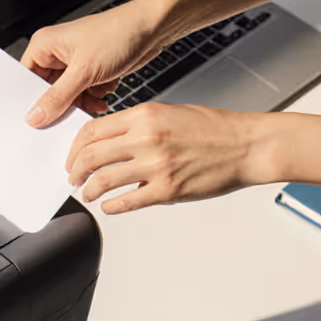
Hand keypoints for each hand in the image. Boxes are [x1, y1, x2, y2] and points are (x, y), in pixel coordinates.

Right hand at [22, 1, 168, 122]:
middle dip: (61, 104)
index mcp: (44, 45)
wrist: (154, 27)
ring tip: (95, 99)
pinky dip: (94, 98)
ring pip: (66, 97)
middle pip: (46, 91)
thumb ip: (57, 97)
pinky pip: (83, 95)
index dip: (30, 101)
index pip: (25, 80)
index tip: (36, 121)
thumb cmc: (119, 33)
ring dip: (81, 102)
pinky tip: (105, 95)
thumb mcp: (84, 71)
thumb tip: (34, 117)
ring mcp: (74, 63)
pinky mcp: (90, 72)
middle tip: (68, 114)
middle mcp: (56, 53)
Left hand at [70, 103, 270, 213]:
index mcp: (145, 116)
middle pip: (90, 156)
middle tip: (73, 178)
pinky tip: (109, 206)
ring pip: (103, 181)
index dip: (75, 147)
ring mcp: (156, 166)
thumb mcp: (169, 112)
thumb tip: (109, 141)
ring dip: (89, 191)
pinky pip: (126, 202)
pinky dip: (111, 207)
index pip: (92, 131)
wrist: (248, 145)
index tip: (72, 157)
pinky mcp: (167, 190)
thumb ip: (137, 125)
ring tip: (88, 194)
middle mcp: (147, 138)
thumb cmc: (214, 129)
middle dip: (75, 170)